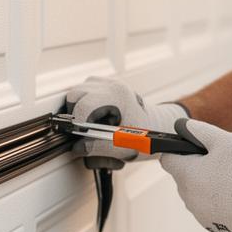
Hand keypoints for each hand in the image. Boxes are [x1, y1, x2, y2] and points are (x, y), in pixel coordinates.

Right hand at [63, 76, 187, 170]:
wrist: (157, 125)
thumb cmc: (145, 134)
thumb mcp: (123, 146)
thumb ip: (98, 148)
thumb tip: (78, 148)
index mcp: (117, 95)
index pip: (83, 106)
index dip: (77, 124)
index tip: (79, 136)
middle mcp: (111, 85)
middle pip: (74, 96)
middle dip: (76, 117)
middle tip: (85, 132)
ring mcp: (106, 83)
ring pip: (76, 95)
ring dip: (80, 112)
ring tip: (94, 126)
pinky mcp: (103, 87)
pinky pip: (83, 95)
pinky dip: (85, 108)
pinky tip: (97, 119)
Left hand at [160, 119, 231, 231]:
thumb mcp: (227, 140)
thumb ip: (200, 130)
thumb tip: (183, 125)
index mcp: (187, 175)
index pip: (167, 159)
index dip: (179, 149)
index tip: (195, 147)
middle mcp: (189, 198)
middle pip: (184, 177)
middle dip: (198, 167)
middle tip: (224, 161)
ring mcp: (201, 215)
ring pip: (198, 193)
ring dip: (209, 185)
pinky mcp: (215, 227)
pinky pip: (210, 209)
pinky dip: (220, 202)